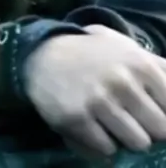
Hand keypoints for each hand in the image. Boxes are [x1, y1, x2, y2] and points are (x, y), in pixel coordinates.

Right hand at [24, 27, 165, 157]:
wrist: (44, 53)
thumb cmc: (94, 53)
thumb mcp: (128, 48)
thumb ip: (159, 67)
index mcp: (140, 64)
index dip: (164, 114)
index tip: (152, 113)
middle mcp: (122, 82)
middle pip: (160, 130)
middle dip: (149, 129)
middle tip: (133, 120)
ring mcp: (99, 101)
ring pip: (137, 143)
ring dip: (127, 138)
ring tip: (113, 124)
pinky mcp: (77, 118)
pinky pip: (107, 150)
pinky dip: (104, 144)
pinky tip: (94, 127)